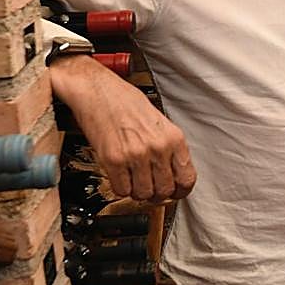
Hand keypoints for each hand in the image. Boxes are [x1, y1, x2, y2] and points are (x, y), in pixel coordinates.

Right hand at [49, 56, 196, 201]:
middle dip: (156, 194)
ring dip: (137, 192)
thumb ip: (168, 147)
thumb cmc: (125, 101)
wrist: (97, 90)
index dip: (180, 191)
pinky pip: (122, 190)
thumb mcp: (159, 121)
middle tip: (149, 187)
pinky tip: (120, 176)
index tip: (174, 193)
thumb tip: (173, 172)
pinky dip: (120, 188)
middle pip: (165, 191)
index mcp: (173, 137)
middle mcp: (158, 147)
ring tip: (133, 180)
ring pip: (143, 194)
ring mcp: (136, 155)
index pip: (187, 179)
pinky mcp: (114, 160)